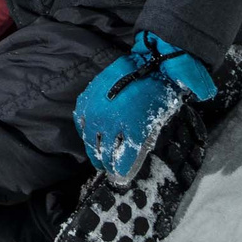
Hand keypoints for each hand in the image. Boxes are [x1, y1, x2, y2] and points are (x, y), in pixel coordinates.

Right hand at [73, 33, 215, 181]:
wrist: (149, 62)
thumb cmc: (160, 91)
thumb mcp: (160, 118)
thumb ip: (148, 137)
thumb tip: (139, 151)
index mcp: (132, 129)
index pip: (123, 160)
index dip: (121, 172)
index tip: (120, 179)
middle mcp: (110, 123)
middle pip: (105, 153)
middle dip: (107, 165)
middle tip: (109, 171)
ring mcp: (96, 111)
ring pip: (90, 141)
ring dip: (94, 152)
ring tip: (98, 159)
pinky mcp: (88, 100)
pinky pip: (81, 122)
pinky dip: (85, 131)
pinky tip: (89, 137)